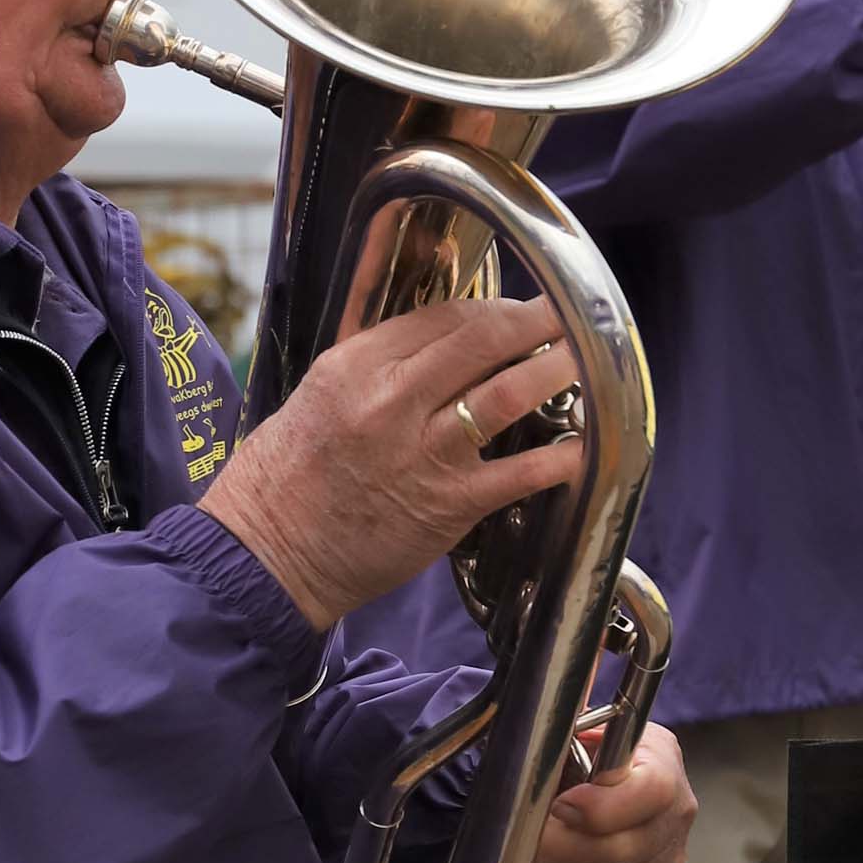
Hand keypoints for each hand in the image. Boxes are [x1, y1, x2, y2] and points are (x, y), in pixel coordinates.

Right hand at [201, 293, 585, 629]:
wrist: (267, 555)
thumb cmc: (287, 478)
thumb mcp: (319, 393)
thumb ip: (373, 360)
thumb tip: (432, 334)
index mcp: (355, 366)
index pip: (443, 317)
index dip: (495, 307)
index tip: (521, 310)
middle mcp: (391, 401)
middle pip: (482, 340)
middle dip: (539, 320)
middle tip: (574, 311)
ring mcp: (423, 453)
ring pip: (507, 394)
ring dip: (558, 370)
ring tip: (595, 359)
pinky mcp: (449, 505)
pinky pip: (518, 473)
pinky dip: (560, 456)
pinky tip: (588, 445)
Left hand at [522, 721, 693, 862]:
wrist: (595, 798)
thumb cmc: (584, 762)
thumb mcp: (580, 731)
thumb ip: (570, 718)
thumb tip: (556, 684)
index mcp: (663, 766)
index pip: (652, 793)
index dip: (603, 808)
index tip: (560, 807)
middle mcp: (676, 818)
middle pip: (626, 850)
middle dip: (563, 848)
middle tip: (529, 838)